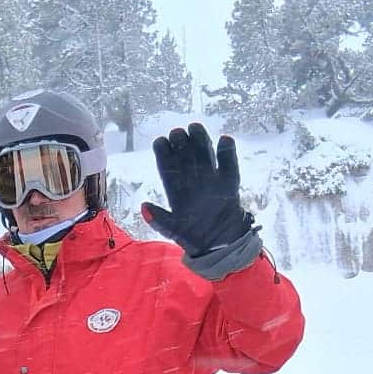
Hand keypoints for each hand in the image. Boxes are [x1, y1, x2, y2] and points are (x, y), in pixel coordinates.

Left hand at [141, 123, 254, 264]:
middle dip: (181, 141)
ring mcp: (211, 178)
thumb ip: (159, 220)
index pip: (167, 165)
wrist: (221, 245)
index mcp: (176, 189)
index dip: (163, 152)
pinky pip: (229, 163)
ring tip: (196, 128)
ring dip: (201, 139)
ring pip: (204, 153)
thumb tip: (143, 207)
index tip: (161, 142)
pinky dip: (228, 151)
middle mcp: (192, 179)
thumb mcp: (173, 231)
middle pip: (185, 155)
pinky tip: (225, 140)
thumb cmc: (193, 237)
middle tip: (178, 133)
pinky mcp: (229, 181)